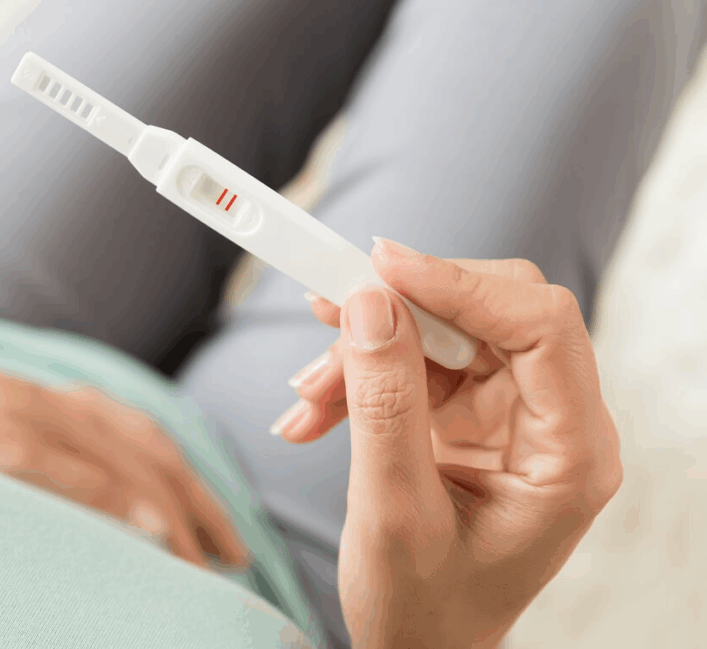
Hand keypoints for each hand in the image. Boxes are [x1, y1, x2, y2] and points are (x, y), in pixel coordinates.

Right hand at [0, 332, 248, 570]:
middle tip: (236, 557)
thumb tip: (92, 503)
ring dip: (176, 512)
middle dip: (203, 506)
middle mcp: (59, 407)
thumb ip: (48, 452)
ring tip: (206, 561)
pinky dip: (119, 499)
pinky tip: (153, 531)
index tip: (223, 533)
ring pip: (128, 465)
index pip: (149, 445)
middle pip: (155, 456)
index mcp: (60, 404)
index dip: (194, 488)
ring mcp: (31, 421)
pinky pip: (73, 470)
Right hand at [277, 239, 622, 648]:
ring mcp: (506, 413)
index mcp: (570, 453)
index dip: (461, 283)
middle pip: (487, 311)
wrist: (414, 645)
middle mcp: (548, 420)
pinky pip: (409, 358)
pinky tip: (313, 411)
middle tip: (325, 311)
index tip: (377, 266)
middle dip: (398, 311)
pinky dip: (355, 373)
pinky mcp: (465, 412)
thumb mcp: (394, 511)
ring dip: (361, 349)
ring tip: (307, 397)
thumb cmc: (423, 606)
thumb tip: (367, 302)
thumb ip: (384, 403)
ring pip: (437, 330)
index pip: (540, 326)